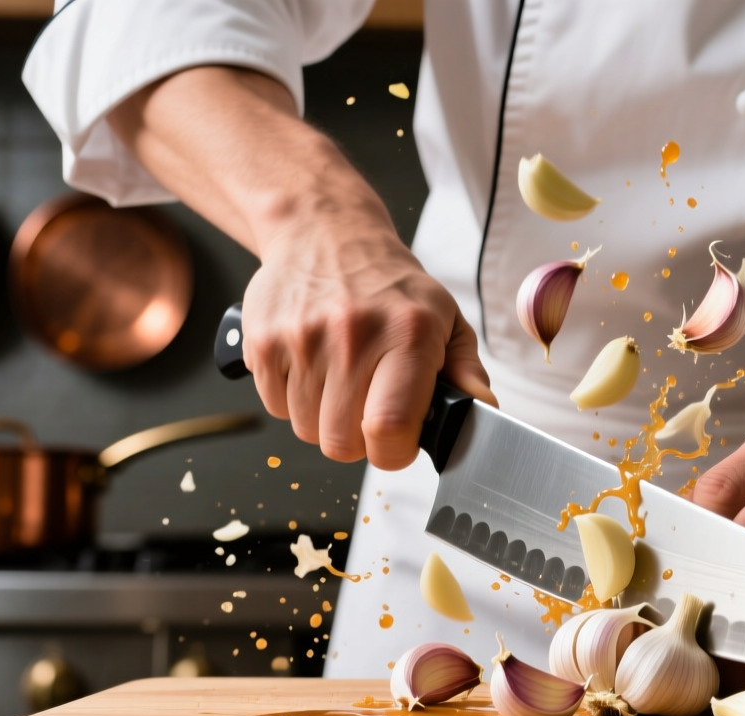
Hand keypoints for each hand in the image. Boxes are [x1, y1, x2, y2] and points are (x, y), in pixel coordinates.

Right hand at [104, 65, 494, 467]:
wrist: (324, 234)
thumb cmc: (389, 287)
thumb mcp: (444, 319)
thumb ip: (465, 371)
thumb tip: (481, 408)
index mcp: (407, 334)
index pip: (388, 428)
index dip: (393, 452)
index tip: (397, 443)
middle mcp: (352, 335)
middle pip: (341, 442)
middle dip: (358, 439)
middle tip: (367, 407)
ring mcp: (302, 338)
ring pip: (306, 429)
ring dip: (324, 418)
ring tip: (340, 379)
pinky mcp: (263, 341)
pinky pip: (275, 407)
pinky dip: (293, 398)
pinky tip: (312, 367)